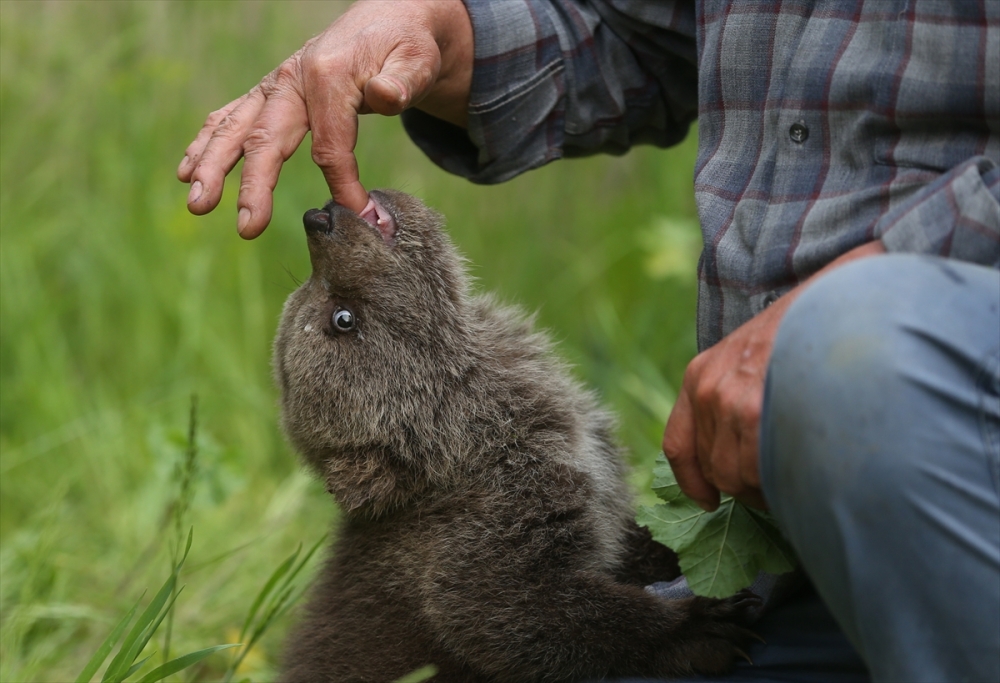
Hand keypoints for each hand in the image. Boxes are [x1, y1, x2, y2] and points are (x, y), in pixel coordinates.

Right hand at [177, 0, 472, 237]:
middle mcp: (292, 79)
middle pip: (268, 138)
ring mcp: (274, 86)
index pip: (331, 143)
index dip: (342, 183)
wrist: (386, 21)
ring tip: (197, 204)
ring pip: (235, 127)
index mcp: (329, 75)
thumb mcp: (417, 60)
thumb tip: (385, 96)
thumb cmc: (404, 47)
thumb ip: (403, 81)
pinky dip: (206, 143)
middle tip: (247, 227)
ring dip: (212, 166)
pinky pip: (230, 116)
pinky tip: (188, 171)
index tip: (357, 217)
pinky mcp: (268, 93)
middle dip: (254, 185)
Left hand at [663, 296, 790, 511]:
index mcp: (700, 374)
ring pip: (737, 477)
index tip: (708, 500)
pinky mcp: (757, 412)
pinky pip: (759, 472)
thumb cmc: (808, 328)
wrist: (843, 294)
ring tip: (799, 477)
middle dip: (744, 487)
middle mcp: (709, 390)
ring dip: (767, 488)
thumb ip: (738, 393)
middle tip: (777, 486)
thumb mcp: (753, 353)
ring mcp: (731, 402)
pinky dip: (779, 484)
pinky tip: (802, 478)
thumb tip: (745, 451)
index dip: (692, 482)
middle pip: (714, 469)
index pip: (679, 445)